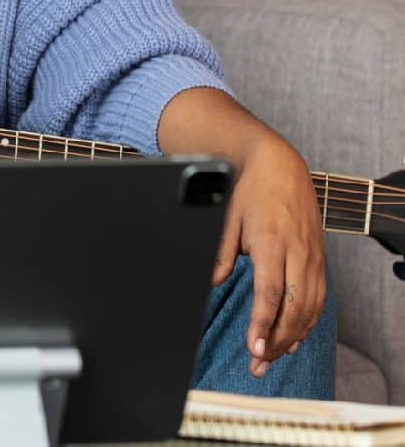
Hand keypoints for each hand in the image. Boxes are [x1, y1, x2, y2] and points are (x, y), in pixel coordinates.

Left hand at [212, 130, 325, 377]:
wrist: (280, 165)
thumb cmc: (250, 189)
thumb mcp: (227, 215)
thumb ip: (220, 251)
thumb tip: (210, 281)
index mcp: (271, 242)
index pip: (269, 294)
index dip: (262, 324)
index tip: (253, 348)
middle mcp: (297, 253)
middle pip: (294, 309)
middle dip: (277, 340)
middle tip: (259, 364)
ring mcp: (312, 257)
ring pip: (310, 308)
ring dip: (293, 337)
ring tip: (272, 358)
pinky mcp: (319, 259)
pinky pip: (318, 299)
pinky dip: (307, 322)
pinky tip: (293, 338)